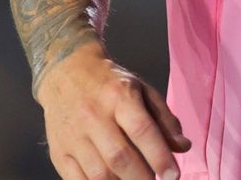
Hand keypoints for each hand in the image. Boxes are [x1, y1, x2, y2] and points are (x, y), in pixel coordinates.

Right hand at [36, 44, 191, 179]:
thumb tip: (182, 147)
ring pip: (98, 173)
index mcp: (118, 96)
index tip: (173, 175)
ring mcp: (73, 135)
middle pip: (119, 157)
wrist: (65, 71)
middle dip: (142, 178)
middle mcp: (93, 115)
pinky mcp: (58, 151)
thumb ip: (164, 119)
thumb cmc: (109, 83)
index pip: (141, 130)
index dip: (160, 156)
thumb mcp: (142, 89)